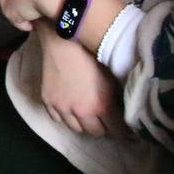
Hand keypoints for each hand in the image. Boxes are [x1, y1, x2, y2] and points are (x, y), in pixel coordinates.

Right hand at [35, 23, 126, 137]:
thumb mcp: (111, 77)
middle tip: (106, 119)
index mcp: (102, 105)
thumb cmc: (92, 54)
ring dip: (83, 123)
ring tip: (86, 114)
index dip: (124, 131)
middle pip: (95, 132)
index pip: (118, 131)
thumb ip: (117, 99)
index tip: (126, 129)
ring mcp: (62, 107)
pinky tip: (69, 107)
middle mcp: (81, 111)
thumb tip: (125, 112)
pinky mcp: (48, 101)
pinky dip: (65, 116)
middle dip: (103, 127)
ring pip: (76, 128)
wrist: (63, 40)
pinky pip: (57, 119)